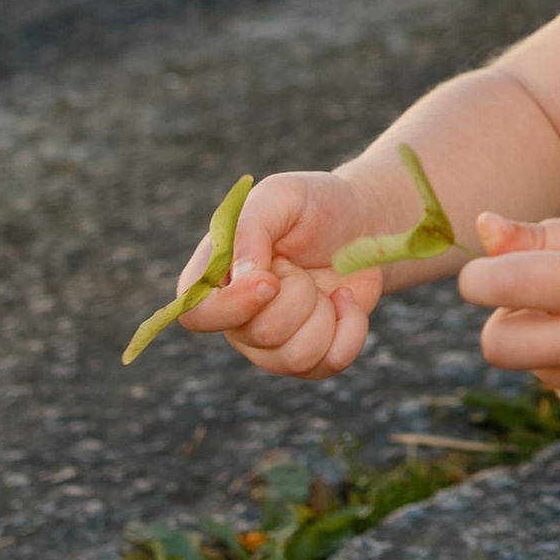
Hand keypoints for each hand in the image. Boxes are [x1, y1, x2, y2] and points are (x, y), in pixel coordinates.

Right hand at [175, 168, 380, 381]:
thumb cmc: (314, 205)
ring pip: (294, 357)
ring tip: (323, 284)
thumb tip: (242, 277)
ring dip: (324, 313)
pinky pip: (329, 363)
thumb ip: (250, 228)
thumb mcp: (281, 196)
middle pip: (259, 335)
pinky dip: (351, 328)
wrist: (362, 223)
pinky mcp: (310, 356)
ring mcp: (272, 343)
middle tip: (301, 266)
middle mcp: (237, 317)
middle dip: (298, 295)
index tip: (270, 281)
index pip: (196, 314)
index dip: (233, 306)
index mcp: (216, 276)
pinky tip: (345, 300)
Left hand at [457, 207, 559, 419]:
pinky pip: (557, 386)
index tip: (491, 269)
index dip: (479, 275)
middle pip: (496, 345)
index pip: (497, 286)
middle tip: (538, 296)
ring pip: (528, 364)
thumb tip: (481, 230)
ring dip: (541, 338)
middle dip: (500, 318)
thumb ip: (540, 235)